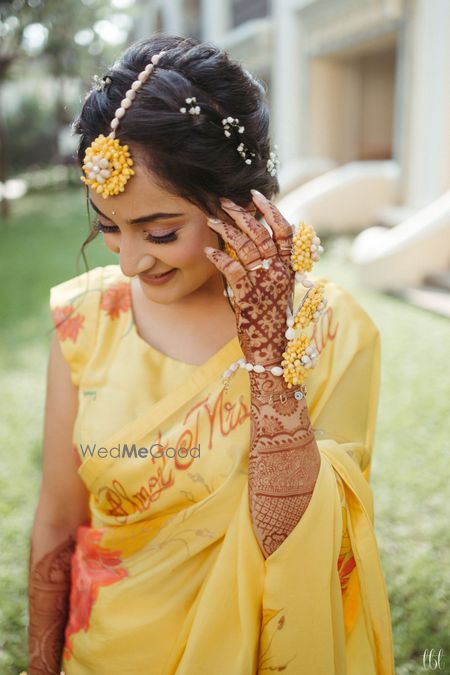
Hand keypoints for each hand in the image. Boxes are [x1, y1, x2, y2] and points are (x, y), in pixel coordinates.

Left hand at [204, 190, 294, 365]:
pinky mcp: (247, 295)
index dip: (270, 210)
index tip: (255, 195)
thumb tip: (260, 241)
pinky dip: (218, 257)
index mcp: (290, 267)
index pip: (285, 230)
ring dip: (225, 230)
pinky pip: (231, 268)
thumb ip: (273, 265)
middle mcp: (279, 271)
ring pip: (245, 247)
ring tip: (210, 220)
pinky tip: (206, 250)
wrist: (271, 350)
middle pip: (261, 233)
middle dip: (241, 214)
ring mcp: (264, 282)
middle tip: (224, 201)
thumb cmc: (271, 319)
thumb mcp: (278, 288)